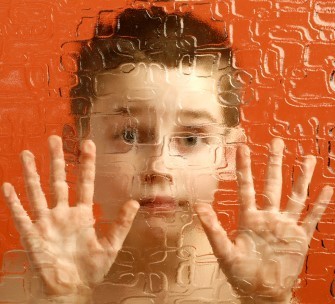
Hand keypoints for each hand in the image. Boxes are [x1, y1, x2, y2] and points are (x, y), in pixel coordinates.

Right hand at [1, 135, 138, 296]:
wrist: (71, 290)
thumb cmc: (91, 270)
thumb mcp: (111, 246)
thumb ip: (121, 224)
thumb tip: (134, 202)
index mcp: (82, 214)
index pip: (84, 183)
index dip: (86, 164)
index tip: (87, 144)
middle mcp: (63, 213)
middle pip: (58, 180)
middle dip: (56, 159)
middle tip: (55, 138)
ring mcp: (47, 222)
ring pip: (37, 192)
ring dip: (31, 173)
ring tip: (27, 153)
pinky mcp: (33, 235)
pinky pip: (21, 215)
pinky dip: (14, 202)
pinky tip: (8, 186)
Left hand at [195, 138, 332, 302]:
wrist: (262, 293)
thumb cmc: (241, 274)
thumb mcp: (224, 251)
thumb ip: (213, 229)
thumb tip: (198, 207)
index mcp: (249, 218)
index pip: (246, 187)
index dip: (244, 167)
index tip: (242, 147)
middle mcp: (268, 217)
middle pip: (272, 184)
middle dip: (274, 163)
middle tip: (277, 142)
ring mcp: (285, 226)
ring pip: (295, 197)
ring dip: (301, 178)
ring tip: (307, 159)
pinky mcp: (300, 238)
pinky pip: (311, 218)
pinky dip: (320, 205)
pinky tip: (326, 190)